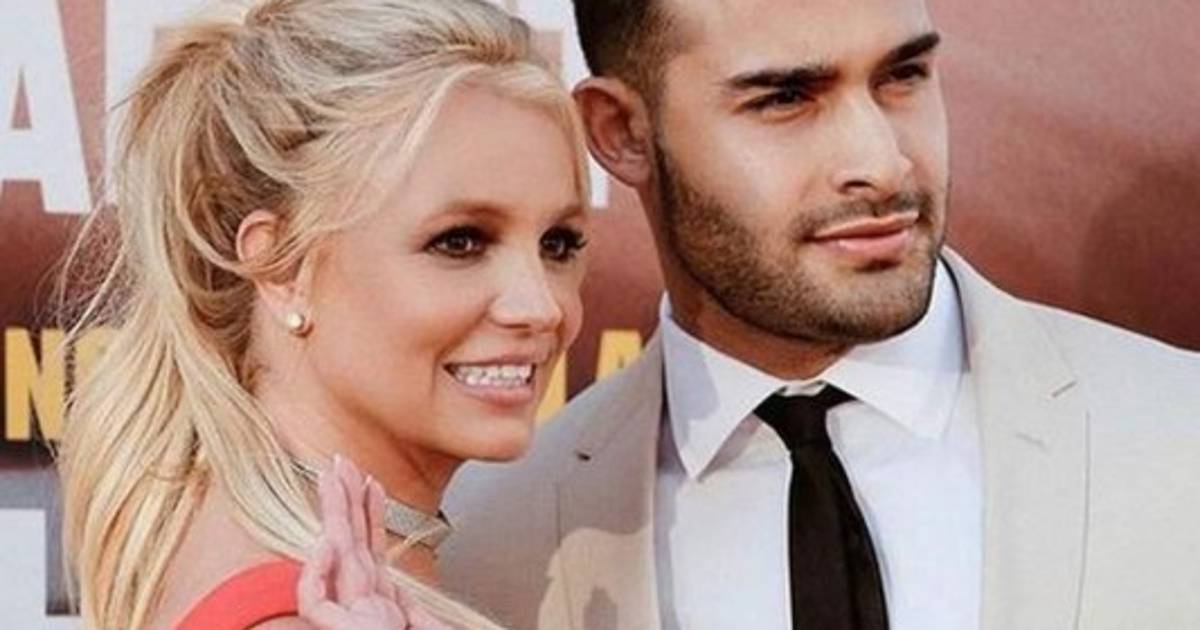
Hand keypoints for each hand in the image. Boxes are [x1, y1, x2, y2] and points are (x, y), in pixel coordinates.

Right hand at [297, 456, 448, 628]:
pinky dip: (317, 572)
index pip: (372, 546)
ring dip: (332, 512)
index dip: (373, 512)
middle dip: (346, 498)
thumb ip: (422, 616)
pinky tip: (327, 542)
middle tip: (342, 461)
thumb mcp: (421, 629)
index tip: (374, 482)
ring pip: (333, 557)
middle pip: (351, 539)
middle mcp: (362, 601)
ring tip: (330, 477)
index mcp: (379, 599)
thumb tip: (433, 596)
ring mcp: (349, 615)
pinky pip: (314, 601)